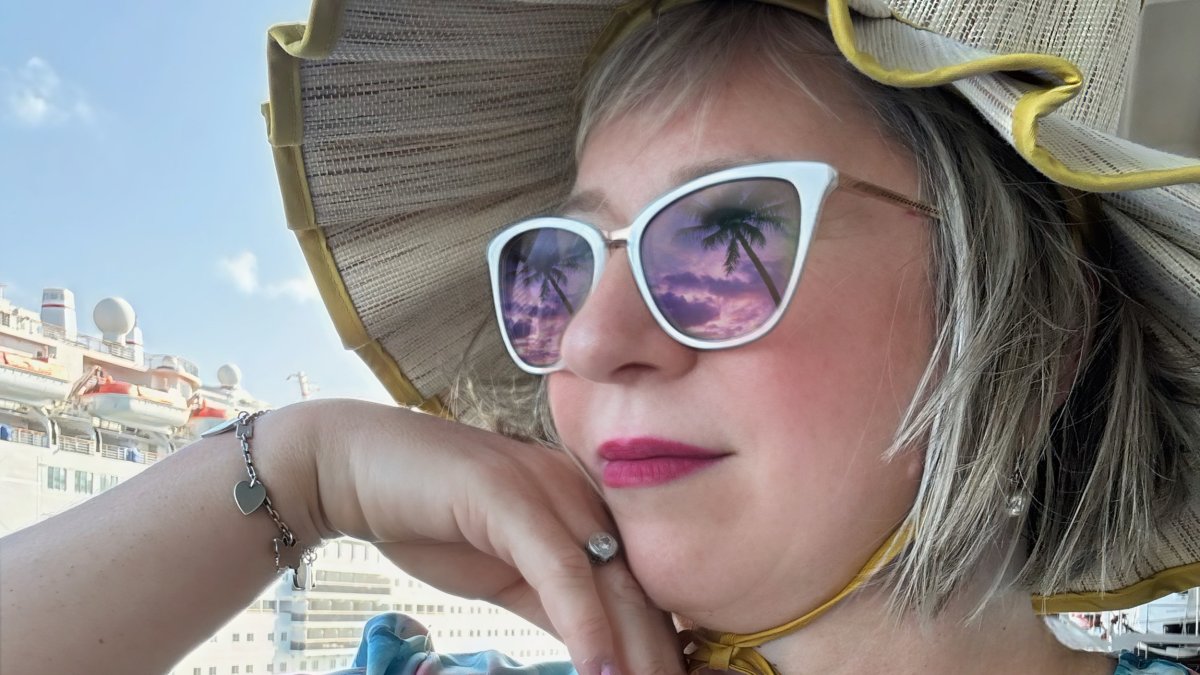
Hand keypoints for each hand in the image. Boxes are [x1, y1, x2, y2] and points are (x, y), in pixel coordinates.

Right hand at [304, 399, 684, 674]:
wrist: (351, 467)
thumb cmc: (427, 517)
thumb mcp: (505, 572)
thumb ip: (553, 601)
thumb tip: (597, 649)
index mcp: (583, 504)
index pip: (639, 582)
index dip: (661, 642)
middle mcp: (578, 489)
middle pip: (639, 585)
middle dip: (659, 655)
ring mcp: (547, 485)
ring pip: (610, 578)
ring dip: (635, 651)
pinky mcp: (509, 493)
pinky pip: (559, 568)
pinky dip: (584, 623)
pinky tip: (598, 669)